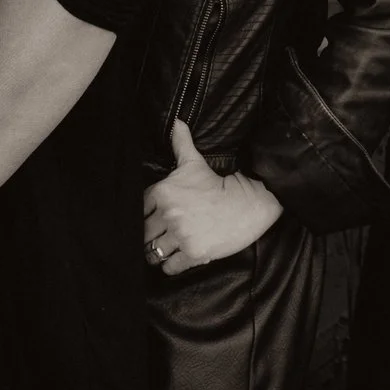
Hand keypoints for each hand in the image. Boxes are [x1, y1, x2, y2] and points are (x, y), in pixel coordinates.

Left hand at [143, 121, 284, 272]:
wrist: (250, 202)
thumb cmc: (220, 183)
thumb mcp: (196, 163)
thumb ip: (180, 144)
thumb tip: (176, 122)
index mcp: (163, 192)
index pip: (138, 212)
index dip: (146, 217)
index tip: (154, 220)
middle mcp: (168, 214)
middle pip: (143, 235)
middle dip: (149, 237)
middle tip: (160, 237)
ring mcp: (181, 236)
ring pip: (153, 253)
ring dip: (157, 253)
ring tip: (167, 249)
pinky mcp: (193, 254)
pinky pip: (169, 267)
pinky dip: (171, 265)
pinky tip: (179, 257)